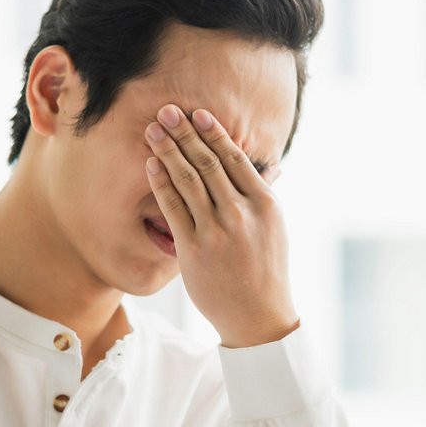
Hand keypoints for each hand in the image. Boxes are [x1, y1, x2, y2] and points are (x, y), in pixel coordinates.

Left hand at [145, 104, 299, 347]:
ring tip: (154, 129)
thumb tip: (273, 166)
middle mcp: (242, 213)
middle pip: (208, 163)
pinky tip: (151, 164)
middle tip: (167, 110)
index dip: (213, 133)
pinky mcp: (194, 248)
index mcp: (265, 204)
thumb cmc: (265, 271)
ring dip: (168, 150)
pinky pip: (173, 207)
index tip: (198, 114)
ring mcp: (217, 230)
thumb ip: (265, 195)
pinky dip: (161, 182)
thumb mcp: (274, 228)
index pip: (235, 158)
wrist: (258, 317)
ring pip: (188, 180)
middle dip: (185, 133)